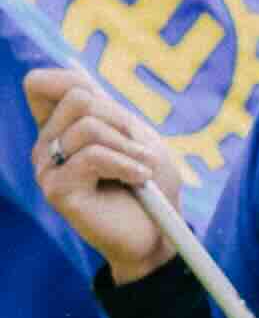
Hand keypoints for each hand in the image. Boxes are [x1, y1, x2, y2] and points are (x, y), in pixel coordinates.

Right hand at [21, 65, 184, 279]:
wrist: (159, 234)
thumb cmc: (150, 183)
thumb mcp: (133, 134)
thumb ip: (103, 106)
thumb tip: (80, 85)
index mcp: (58, 128)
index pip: (40, 83)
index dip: (76, 83)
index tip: (114, 114)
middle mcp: (45, 146)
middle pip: (78, 97)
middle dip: (120, 118)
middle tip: (137, 149)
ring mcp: (47, 169)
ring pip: (88, 126)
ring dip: (129, 147)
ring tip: (143, 169)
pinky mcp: (57, 190)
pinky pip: (93, 157)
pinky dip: (127, 165)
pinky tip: (140, 180)